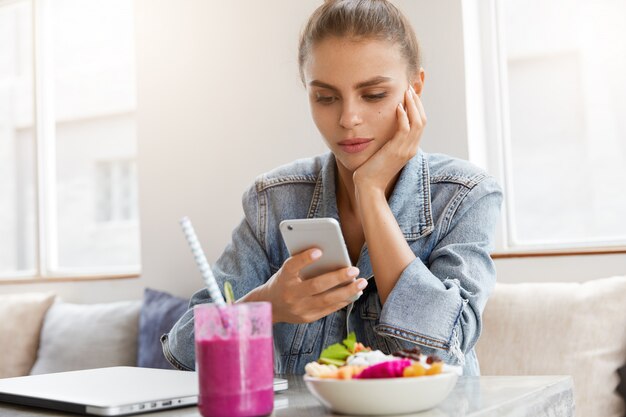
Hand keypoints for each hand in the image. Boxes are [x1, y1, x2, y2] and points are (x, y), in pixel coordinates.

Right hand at [250, 248, 366, 323]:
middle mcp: (290, 294)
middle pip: (315, 285)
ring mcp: (299, 308)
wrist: (270, 306)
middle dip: (337, 277)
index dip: (305, 259)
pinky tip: (355, 293)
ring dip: (347, 291)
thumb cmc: (283, 281)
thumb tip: (331, 256)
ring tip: (361, 283)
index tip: (319, 251)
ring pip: (326, 300)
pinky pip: (329, 309)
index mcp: (283, 278)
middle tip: (354, 269)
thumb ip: (303, 264)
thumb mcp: (287, 270)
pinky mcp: (307, 318)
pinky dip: (343, 300)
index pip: (292, 266)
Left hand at [352, 86, 426, 193]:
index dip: (417, 107)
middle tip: (410, 88)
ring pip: (417, 122)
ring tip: (406, 91)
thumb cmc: (371, 171)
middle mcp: (411, 148)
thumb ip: (387, 142)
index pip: (420, 123)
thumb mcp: (383, 153)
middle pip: (422, 120)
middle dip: (417, 102)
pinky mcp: (397, 151)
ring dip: (412, 105)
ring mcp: (406, 150)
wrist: (369, 187)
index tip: (410, 94)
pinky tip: (398, 106)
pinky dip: (403, 116)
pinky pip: (405, 129)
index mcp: (410, 148)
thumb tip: (384, 130)